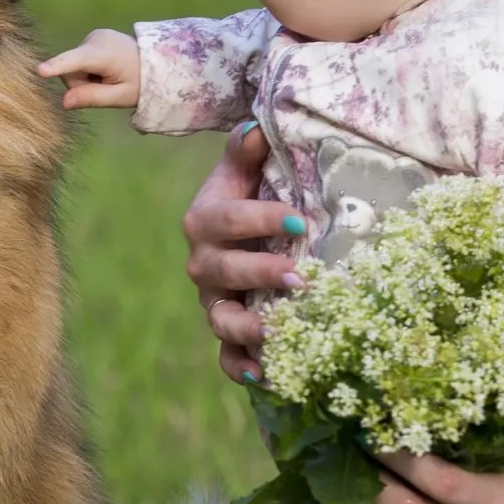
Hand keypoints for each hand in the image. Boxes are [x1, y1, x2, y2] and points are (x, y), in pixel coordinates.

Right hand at [36, 28, 141, 109]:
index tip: (40, 71)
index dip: (58, 66)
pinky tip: (104, 68)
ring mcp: (93, 35)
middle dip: (81, 84)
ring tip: (107, 76)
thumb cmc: (139, 82)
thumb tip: (64, 102)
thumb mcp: (120, 97)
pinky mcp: (91, 36)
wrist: (153, 61)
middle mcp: (96, 39)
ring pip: (72, 66)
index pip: (78, 61)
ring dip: (85, 77)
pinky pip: (77, 59)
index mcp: (107, 55)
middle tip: (105, 86)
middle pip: (70, 71)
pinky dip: (87, 69)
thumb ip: (93, 98)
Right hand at [179, 124, 306, 383]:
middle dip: (258, 274)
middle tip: (299, 278)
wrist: (248, 229)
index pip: (224, 219)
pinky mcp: (229, 335)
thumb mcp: (248, 170)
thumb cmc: (257, 194)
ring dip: (248, 328)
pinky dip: (242, 368)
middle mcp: (204, 263)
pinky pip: (227, 358)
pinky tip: (265, 375)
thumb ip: (247, 150)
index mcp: (206, 219)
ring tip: (279, 331)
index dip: (258, 219)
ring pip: (219, 320)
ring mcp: (214, 302)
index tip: (299, 219)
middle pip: (220, 271)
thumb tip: (256, 128)